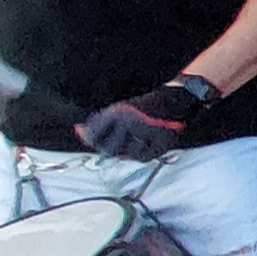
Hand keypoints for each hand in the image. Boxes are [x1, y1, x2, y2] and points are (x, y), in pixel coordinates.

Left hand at [76, 77, 208, 162]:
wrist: (178, 98)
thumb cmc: (145, 107)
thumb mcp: (119, 110)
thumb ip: (98, 122)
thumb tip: (78, 131)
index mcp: (117, 112)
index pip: (94, 135)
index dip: (93, 141)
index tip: (98, 142)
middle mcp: (130, 121)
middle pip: (110, 150)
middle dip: (113, 151)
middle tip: (119, 146)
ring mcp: (147, 131)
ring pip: (128, 156)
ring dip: (129, 154)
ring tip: (134, 145)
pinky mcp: (161, 140)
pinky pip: (146, 157)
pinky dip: (144, 156)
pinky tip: (146, 148)